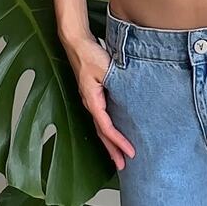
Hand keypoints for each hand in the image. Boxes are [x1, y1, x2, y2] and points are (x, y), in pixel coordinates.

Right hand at [62, 35, 135, 169]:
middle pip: (102, 133)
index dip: (118, 141)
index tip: (129, 151)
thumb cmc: (89, 53)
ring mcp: (90, 99)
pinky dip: (108, 128)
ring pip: (101, 126)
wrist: (76, 43)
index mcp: (92, 100)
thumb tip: (126, 98)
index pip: (107, 127)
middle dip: (113, 150)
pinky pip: (101, 117)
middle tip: (123, 164)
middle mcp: (90, 102)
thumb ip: (114, 83)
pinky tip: (114, 131)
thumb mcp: (104, 68)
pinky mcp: (93, 94)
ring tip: (119, 155)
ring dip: (110, 142)